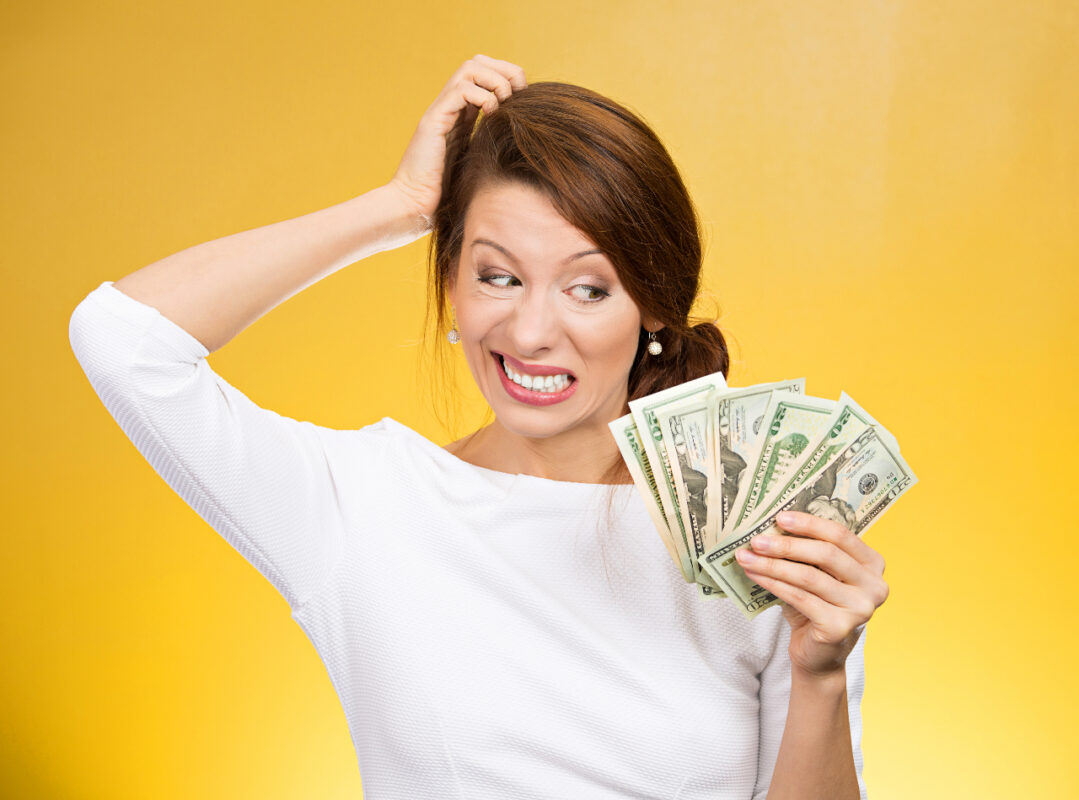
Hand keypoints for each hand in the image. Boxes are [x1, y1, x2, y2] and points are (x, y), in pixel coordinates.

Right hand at [387, 54, 526, 228]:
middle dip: (505, 71)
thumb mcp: (479, 166)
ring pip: (469, 68)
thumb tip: (524, 142)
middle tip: (517, 96)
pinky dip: (482, 96)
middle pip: (478, 62)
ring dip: (495, 80)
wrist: (414, 207)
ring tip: (504, 104)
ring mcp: (440, 112)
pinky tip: (491, 115)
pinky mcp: (433, 121)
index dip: (508, 78)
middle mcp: (450, 108)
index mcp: (462, 115)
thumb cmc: (446, 196)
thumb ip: (493, 147)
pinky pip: (460, 90)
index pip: (485, 74)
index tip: (524, 100)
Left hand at [734, 511, 888, 678]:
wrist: (819, 656)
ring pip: (809, 576)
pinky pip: (800, 598)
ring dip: (773, 564)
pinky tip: (754, 575)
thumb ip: (806, 552)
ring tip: (746, 556)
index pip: (841, 535)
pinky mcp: (840, 627)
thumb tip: (771, 526)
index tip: (779, 517)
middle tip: (756, 539)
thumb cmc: (816, 607)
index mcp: (873, 564)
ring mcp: (861, 608)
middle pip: (826, 554)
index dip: (809, 524)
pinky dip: (773, 584)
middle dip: (786, 544)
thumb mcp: (816, 575)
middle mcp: (875, 586)